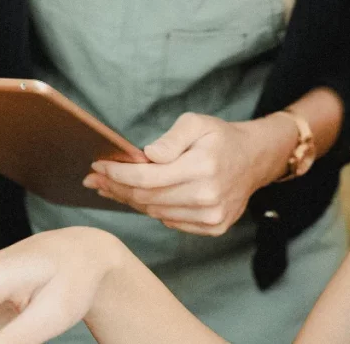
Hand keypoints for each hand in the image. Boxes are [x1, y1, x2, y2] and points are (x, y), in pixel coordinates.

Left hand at [83, 112, 296, 235]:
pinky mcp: (213, 227)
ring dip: (130, 200)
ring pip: (156, 213)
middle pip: (147, 198)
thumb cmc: (220, 138)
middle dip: (116, 187)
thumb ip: (172, 138)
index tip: (98, 166)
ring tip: (110, 188)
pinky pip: (171, 222)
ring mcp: (211, 216)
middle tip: (94, 179)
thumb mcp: (197, 123)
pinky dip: (153, 210)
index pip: (147, 177)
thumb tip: (147, 155)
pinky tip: (140, 197)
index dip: (118, 173)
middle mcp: (207, 197)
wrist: (254, 159)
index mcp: (202, 167)